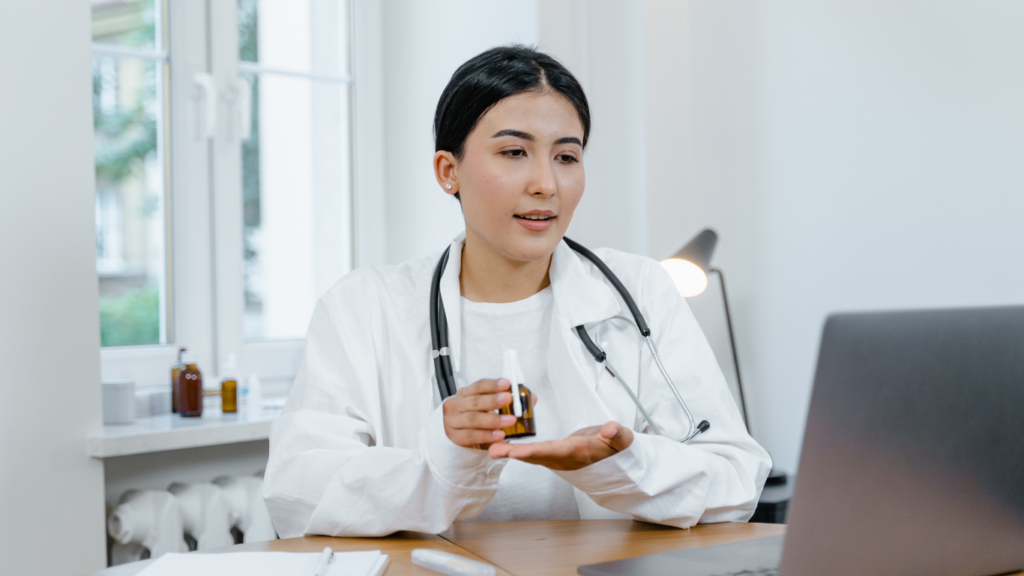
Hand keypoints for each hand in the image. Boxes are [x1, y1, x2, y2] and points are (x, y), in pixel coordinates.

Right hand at [443, 378, 517, 449]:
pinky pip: (472, 435)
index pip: (479, 386)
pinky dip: (486, 435)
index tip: (507, 383)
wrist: (458, 433)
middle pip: (475, 401)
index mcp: (464, 393)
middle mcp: (456, 405)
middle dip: (493, 400)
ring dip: (493, 420)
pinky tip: (499, 435)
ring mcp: (452, 421)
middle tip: (508, 398)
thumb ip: (500, 400)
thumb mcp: (484, 405)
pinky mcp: (455, 436)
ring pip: (474, 419)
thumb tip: (526, 397)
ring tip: (510, 420)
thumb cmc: (474, 417)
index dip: (493, 384)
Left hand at [487, 421, 633, 470]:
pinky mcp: (551, 454)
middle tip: (494, 451)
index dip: (535, 451)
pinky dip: (516, 449)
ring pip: (530, 455)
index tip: (518, 451)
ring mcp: (556, 457)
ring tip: (491, 449)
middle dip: (514, 454)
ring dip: (511, 453)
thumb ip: (617, 434)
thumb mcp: (622, 439)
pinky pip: (531, 452)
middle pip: (536, 456)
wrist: (612, 456)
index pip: (554, 451)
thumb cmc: (614, 446)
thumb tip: (611, 428)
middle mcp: (563, 457)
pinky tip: (501, 444)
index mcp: (578, 452)